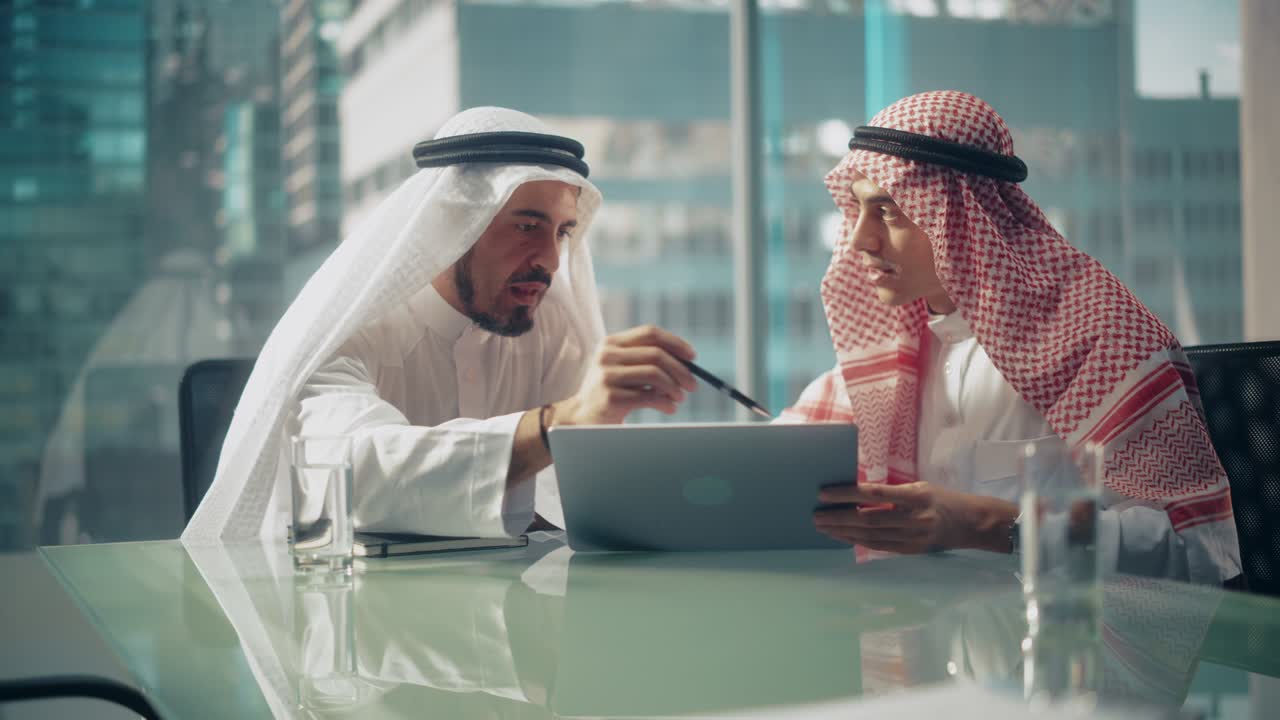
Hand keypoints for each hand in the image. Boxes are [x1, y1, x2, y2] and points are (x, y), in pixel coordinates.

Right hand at [551, 324, 698, 425]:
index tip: (692, 356)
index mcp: (611, 343)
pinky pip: (649, 397)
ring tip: (679, 398)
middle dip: (681, 370)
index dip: (675, 343)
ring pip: (655, 375)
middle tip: (693, 385)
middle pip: (656, 355)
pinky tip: (669, 408)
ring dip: (674, 388)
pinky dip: (665, 403)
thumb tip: (687, 362)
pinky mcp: (611, 398)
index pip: (650, 333)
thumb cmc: (610, 390)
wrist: (581, 416)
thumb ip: (646, 360)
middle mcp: (607, 356)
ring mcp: (607, 376)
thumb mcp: (622, 367)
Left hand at [813, 481, 1017, 553]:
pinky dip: (857, 542)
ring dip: (842, 532)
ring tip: (822, 526)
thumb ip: (892, 492)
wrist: (971, 523)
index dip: (846, 494)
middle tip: (815, 515)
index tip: (824, 493)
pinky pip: (878, 546)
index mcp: (915, 496)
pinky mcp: (911, 550)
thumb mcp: (919, 487)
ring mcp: (912, 538)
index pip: (873, 495)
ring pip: (870, 536)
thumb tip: (856, 493)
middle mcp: (914, 518)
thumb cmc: (942, 499)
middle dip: (838, 518)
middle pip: (867, 519)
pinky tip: (841, 537)